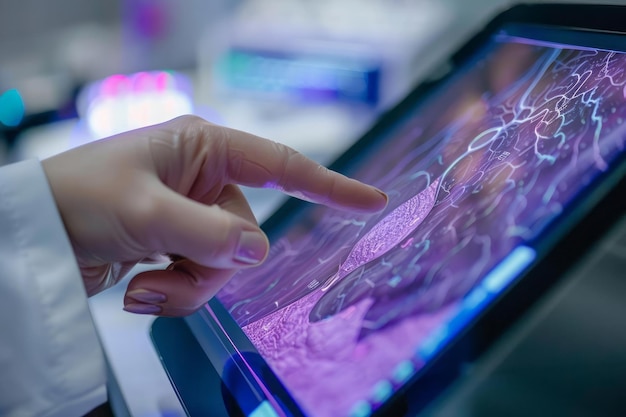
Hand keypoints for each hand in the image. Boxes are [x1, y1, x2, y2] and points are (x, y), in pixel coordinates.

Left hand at [42, 115, 386, 315]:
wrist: (31, 232)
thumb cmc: (78, 199)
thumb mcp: (147, 211)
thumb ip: (211, 233)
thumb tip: (260, 251)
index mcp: (204, 148)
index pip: (283, 165)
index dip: (331, 185)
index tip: (372, 200)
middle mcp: (203, 179)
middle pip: (247, 235)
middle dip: (212, 265)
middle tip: (166, 268)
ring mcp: (191, 215)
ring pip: (226, 266)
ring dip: (188, 285)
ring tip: (143, 286)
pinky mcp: (176, 244)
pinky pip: (201, 279)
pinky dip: (175, 293)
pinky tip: (138, 290)